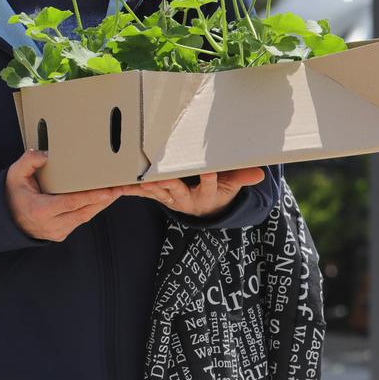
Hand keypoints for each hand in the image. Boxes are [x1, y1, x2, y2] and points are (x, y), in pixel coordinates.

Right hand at [4, 150, 125, 241]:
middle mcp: (52, 225)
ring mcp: (58, 232)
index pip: (70, 203)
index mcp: (40, 211)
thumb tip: (46, 154)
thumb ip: (29, 161)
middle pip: (84, 212)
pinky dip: (91, 209)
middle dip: (103, 200)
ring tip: (115, 191)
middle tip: (120, 188)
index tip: (107, 192)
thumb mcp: (14, 174)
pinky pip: (80, 220)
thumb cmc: (12, 194)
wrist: (6, 219)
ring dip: (100, 204)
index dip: (90, 197)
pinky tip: (101, 199)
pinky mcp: (62, 234)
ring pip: (85, 217)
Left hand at [129, 168, 265, 218]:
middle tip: (164, 177)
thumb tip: (260, 173)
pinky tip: (118, 186)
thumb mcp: (232, 186)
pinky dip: (131, 190)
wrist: (205, 209)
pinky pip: (143, 194)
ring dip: (149, 187)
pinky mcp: (158, 196)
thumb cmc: (218, 191)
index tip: (209, 170)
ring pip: (159, 193)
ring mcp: (171, 198)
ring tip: (142, 182)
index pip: (210, 186)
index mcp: (207, 194)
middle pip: (179, 191)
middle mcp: (187, 198)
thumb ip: (242, 178)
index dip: (209, 178)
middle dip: (171, 184)